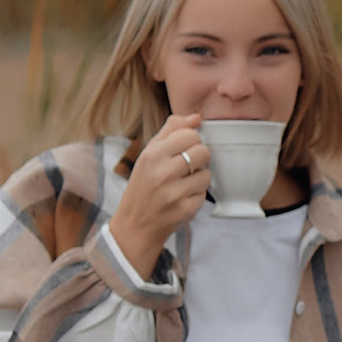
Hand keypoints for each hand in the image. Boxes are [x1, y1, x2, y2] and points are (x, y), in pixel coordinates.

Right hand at [109, 112, 211, 273]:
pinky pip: (204, 195)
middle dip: (198, 159)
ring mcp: (174, 192)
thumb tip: (196, 117)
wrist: (135, 224)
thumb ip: (171, 131)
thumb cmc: (143, 184)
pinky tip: (181, 199)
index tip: (182, 151)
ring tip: (181, 185)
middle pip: (203, 151)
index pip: (190, 134)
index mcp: (152, 154)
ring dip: (198, 179)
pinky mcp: (184, 209)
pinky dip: (196, 196)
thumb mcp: (149, 153)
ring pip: (207, 174)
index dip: (191, 141)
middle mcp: (162, 172)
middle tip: (185, 168)